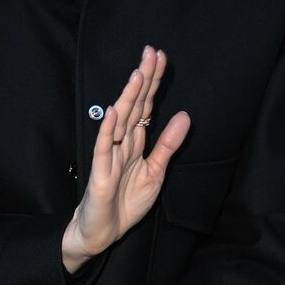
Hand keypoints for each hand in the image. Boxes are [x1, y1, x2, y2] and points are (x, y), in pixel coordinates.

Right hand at [61, 47, 189, 272]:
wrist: (103, 231)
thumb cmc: (125, 203)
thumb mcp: (156, 172)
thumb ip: (168, 145)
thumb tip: (184, 116)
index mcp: (136, 142)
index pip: (145, 106)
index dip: (153, 82)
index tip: (160, 57)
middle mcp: (122, 144)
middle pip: (134, 106)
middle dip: (143, 80)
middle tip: (150, 52)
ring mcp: (109, 157)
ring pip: (120, 122)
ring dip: (128, 98)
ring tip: (137, 74)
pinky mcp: (100, 174)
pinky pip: (104, 148)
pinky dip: (108, 130)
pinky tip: (114, 112)